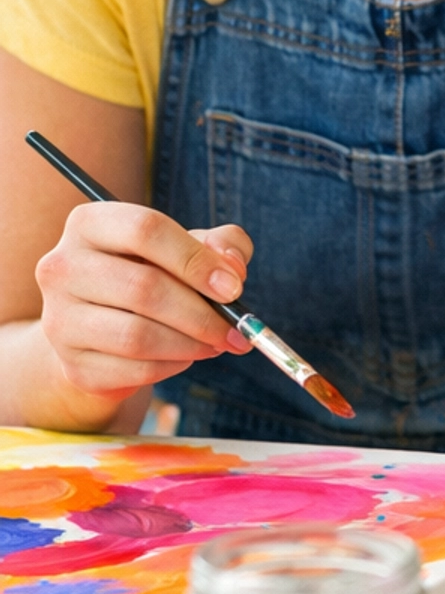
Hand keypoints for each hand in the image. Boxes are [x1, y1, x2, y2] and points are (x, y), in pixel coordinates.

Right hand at [35, 204, 254, 400]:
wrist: (103, 330)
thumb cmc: (151, 275)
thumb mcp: (185, 247)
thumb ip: (219, 244)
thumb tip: (232, 268)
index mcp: (89, 224)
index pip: (145, 230)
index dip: (196, 259)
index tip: (233, 287)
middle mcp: (62, 268)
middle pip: (144, 287)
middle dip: (202, 312)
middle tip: (236, 328)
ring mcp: (60, 320)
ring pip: (138, 335)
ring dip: (191, 343)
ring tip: (216, 342)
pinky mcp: (72, 365)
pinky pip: (134, 369)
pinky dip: (173, 366)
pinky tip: (187, 355)